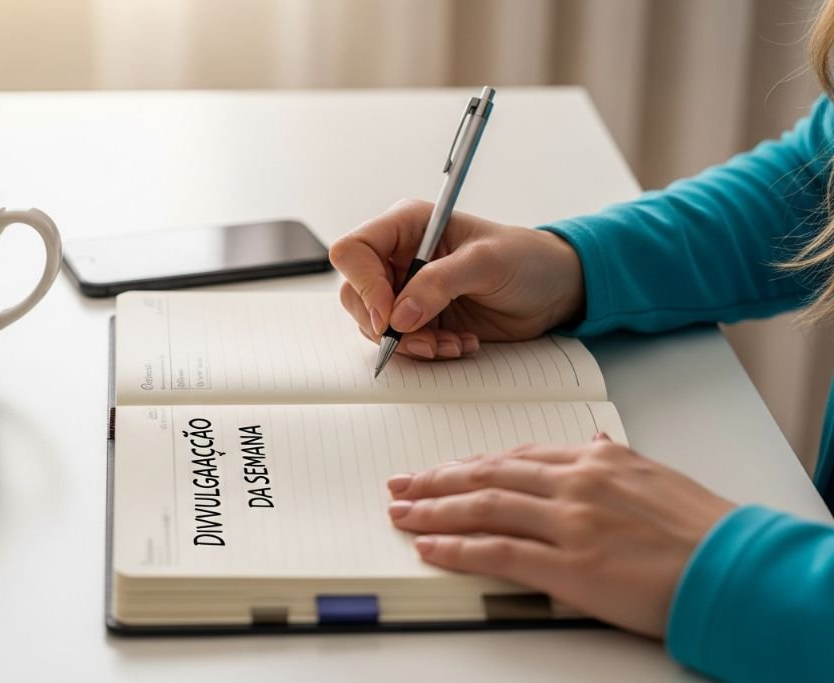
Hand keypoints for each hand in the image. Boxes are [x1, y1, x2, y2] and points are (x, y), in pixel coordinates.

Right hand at [329, 199, 584, 359]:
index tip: (390, 316)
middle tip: (421, 340)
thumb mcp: (486, 262)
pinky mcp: (421, 318)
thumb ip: (439, 283)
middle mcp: (400, 256)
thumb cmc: (527, 259)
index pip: (354, 251)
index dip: (363, 286)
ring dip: (410, 344)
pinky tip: (459, 344)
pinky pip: (402, 342)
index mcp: (407, 225)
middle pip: (356, 294)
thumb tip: (399, 314)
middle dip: (385, 325)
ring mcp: (407, 289)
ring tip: (450, 344)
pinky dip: (426, 351)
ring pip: (375, 324)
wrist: (553, 290)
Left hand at [386, 435, 735, 636]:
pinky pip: (497, 551)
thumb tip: (590, 443)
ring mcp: (568, 522)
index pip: (514, 457)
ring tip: (401, 512)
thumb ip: (613, 459)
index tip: (443, 470)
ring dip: (434, 509)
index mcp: (593, 460)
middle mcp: (574, 482)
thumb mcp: (654, 475)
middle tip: (400, 483)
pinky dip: (456, 548)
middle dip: (437, 479)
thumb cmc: (699, 526)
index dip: (470, 464)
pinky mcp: (569, 565)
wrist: (732, 565)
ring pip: (483, 508)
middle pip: (487, 476)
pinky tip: (429, 546)